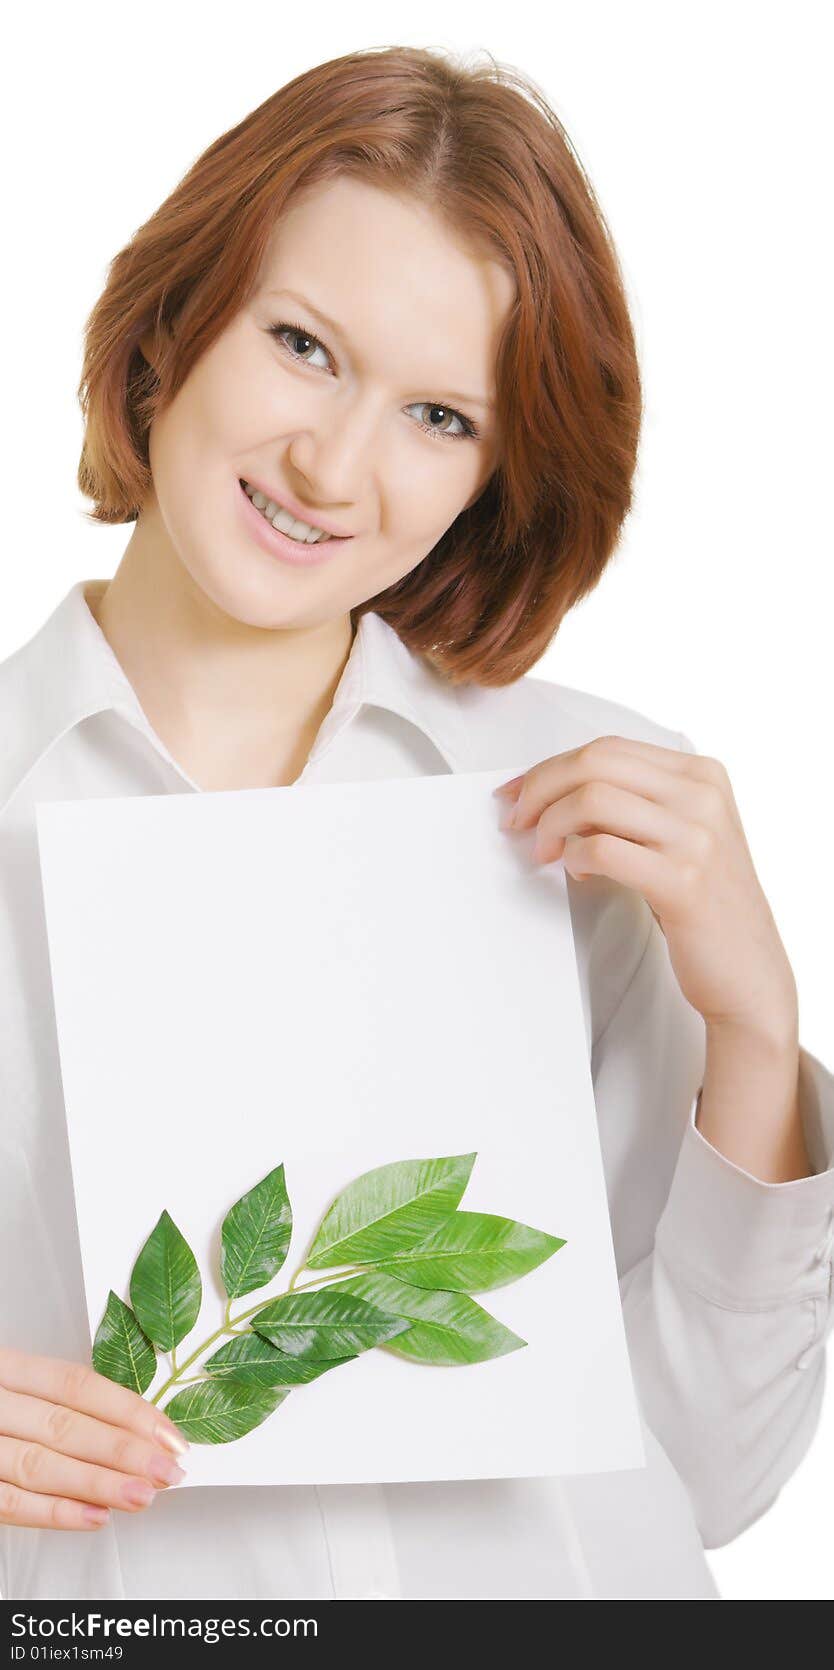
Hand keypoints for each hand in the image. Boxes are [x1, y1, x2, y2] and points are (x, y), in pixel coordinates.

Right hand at [0, 1348, 188, 1531]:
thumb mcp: (12, 1382)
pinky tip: (92, 1517)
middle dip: (122, 1452)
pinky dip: (51, 1513)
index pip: (76, 1385)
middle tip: (167, 1471)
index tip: (170, 1435)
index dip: (128, 1410)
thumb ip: (57, 1400)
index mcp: (5, 1365)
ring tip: (141, 1497)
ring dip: (96, 1485)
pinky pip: (4, 1502)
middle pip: (63, 1426)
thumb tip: (133, 1427)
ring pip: (38, 1465)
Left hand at [494, 736, 798, 1040]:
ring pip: (592, 799)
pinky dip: (573, 857)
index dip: (550, 768)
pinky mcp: (683, 880)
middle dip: (540, 788)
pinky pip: (601, 849)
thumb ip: (632, 805)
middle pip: (595, 763)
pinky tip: (576, 872)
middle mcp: (703, 796)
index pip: (609, 748)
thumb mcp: (680, 836)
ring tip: (545, 852)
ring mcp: (697, 837)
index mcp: (702, 774)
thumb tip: (553, 790)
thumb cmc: (703, 904)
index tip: (517, 793)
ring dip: (551, 825)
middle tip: (517, 822)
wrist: (748, 971)